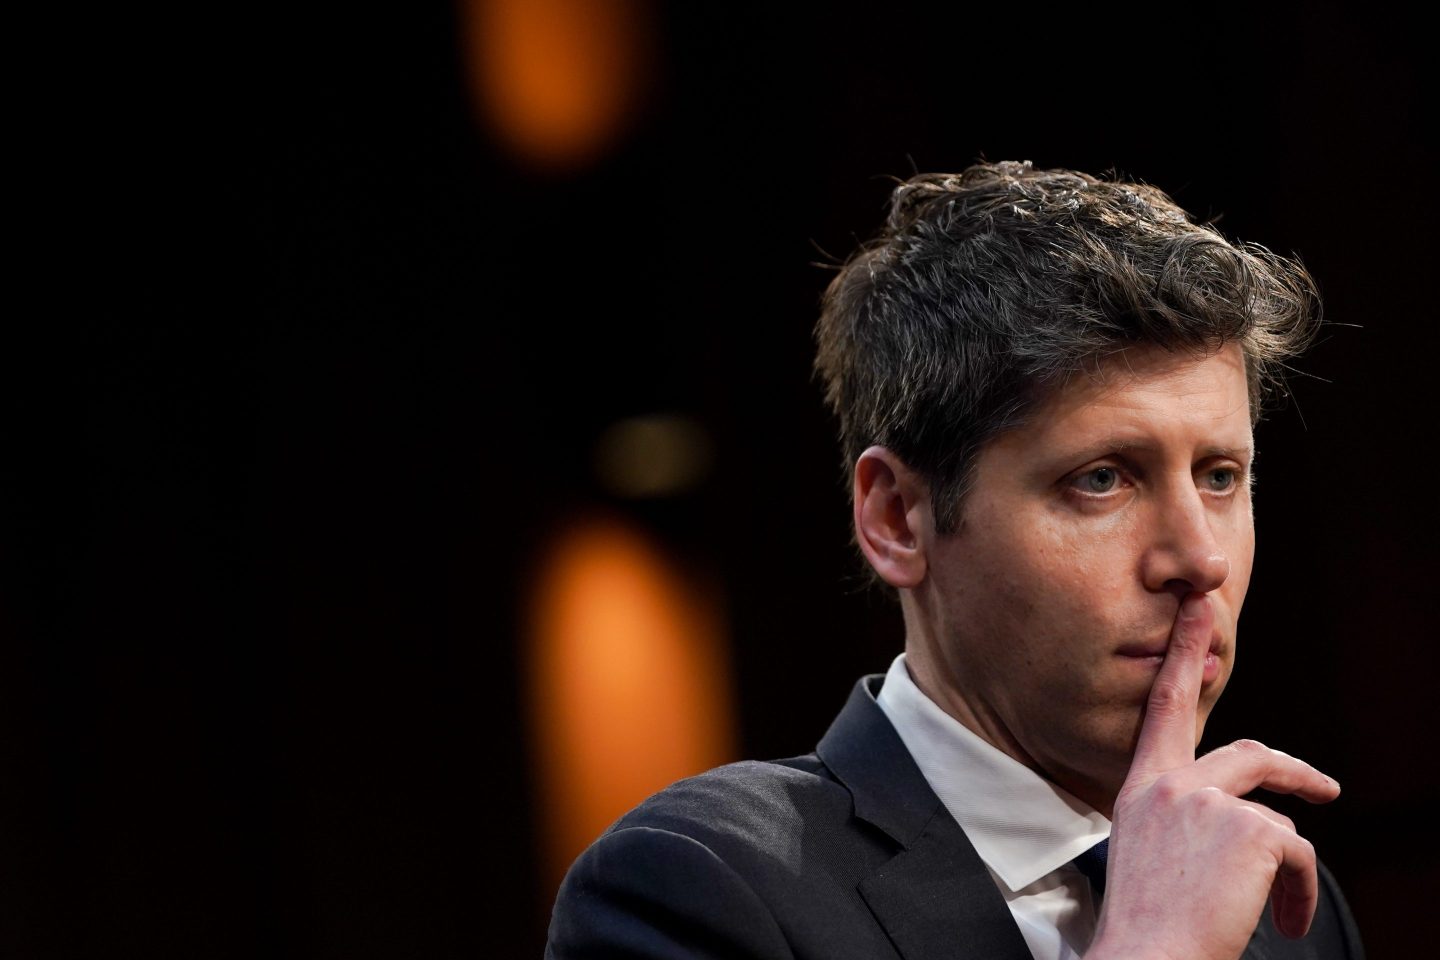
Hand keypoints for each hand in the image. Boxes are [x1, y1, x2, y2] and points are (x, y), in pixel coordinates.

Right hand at [1087, 592, 1340, 959]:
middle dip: (1294, 769)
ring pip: (1280, 820)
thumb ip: (1181, 819)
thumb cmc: (1145, 922)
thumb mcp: (1148, 853)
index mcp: (1141, 788)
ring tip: (1282, 912)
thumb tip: (1242, 821)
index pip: (1166, 706)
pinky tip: (1282, 922)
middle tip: (1324, 788)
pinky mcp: (1251, 830)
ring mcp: (1210, 804)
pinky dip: (1300, 893)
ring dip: (1290, 870)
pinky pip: (1299, 855)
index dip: (1184, 651)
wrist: (1146, 955)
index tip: (1199, 606)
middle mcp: (1172, 786)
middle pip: (1248, 754)